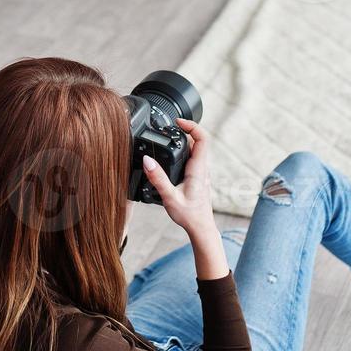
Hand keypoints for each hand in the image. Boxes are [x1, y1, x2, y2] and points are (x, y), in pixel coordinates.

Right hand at [141, 117, 216, 237]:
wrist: (201, 228)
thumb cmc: (189, 215)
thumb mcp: (169, 197)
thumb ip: (158, 178)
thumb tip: (147, 160)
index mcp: (198, 169)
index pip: (203, 138)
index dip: (192, 125)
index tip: (178, 121)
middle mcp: (203, 168)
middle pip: (198, 141)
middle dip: (185, 130)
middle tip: (169, 127)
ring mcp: (202, 173)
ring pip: (196, 150)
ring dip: (185, 141)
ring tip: (170, 137)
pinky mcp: (199, 177)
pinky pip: (194, 158)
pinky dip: (184, 151)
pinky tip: (173, 157)